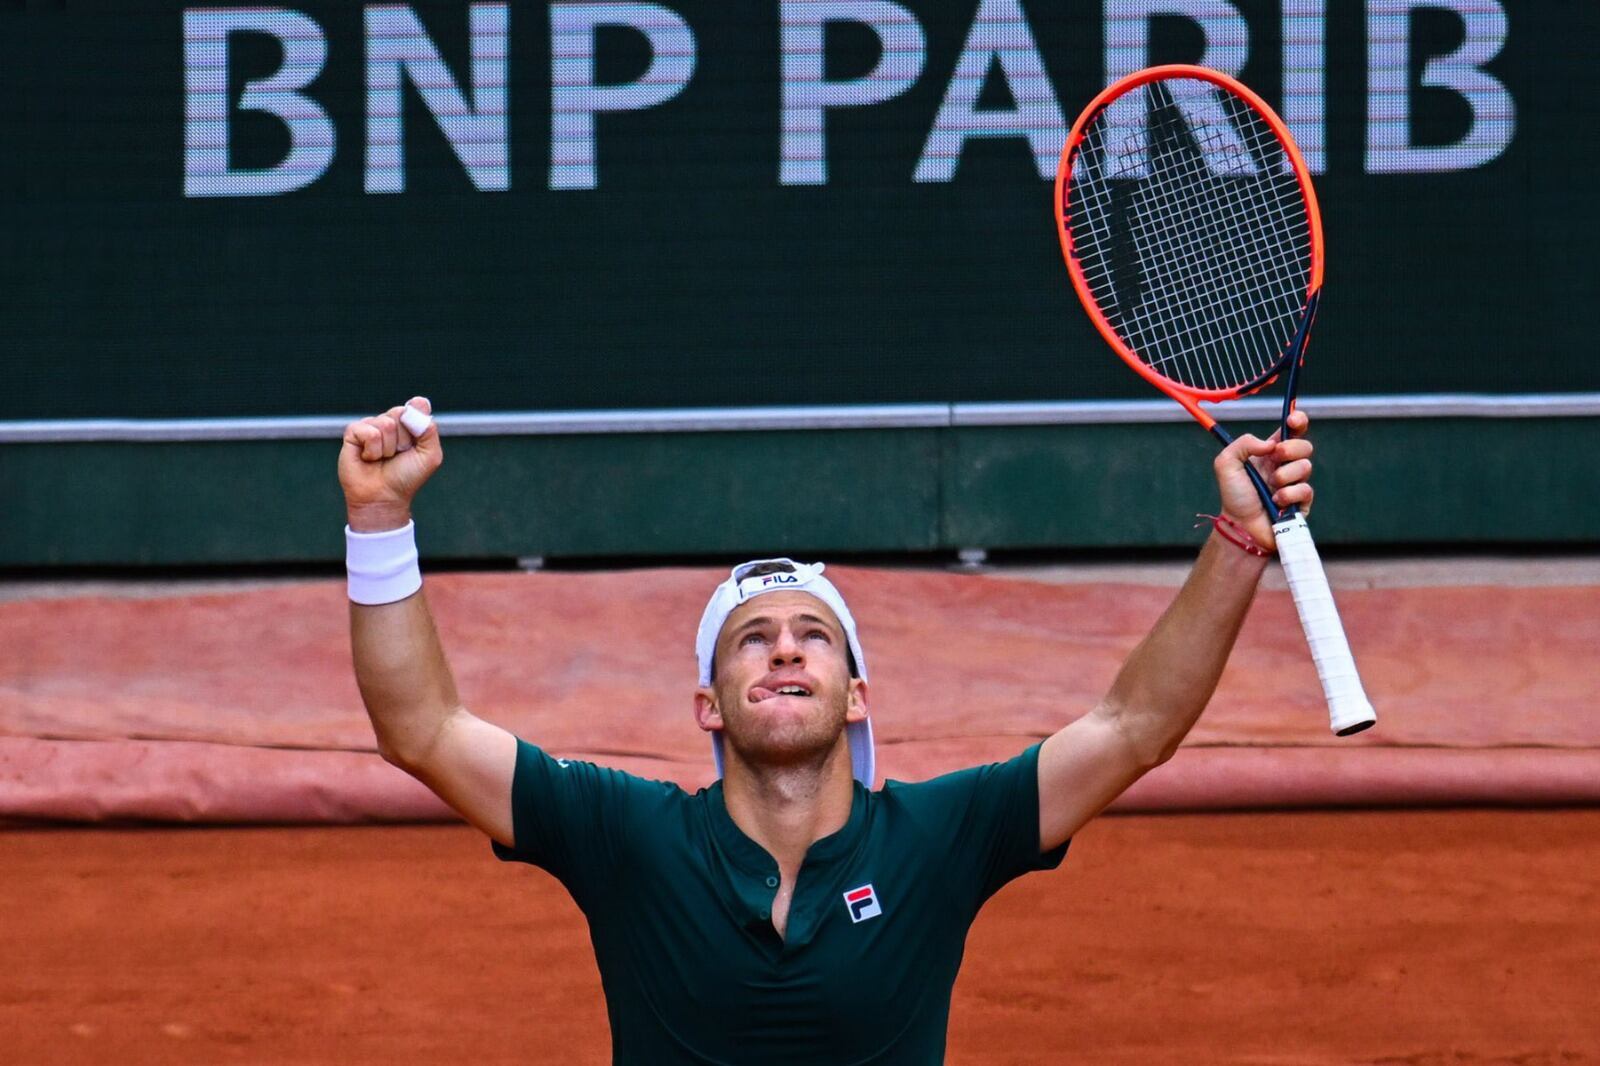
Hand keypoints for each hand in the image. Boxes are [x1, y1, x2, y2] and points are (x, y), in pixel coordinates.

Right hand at [338, 396, 441, 530]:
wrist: (383, 497)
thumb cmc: (407, 477)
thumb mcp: (430, 455)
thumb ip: (429, 429)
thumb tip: (417, 403)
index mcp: (409, 424)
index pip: (417, 406)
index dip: (417, 426)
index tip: (414, 445)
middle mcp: (390, 421)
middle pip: (401, 412)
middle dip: (404, 439)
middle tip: (398, 454)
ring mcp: (371, 425)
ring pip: (385, 424)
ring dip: (388, 448)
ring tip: (383, 459)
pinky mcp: (353, 432)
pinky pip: (368, 432)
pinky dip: (373, 450)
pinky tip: (368, 458)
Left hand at [1212, 409, 1313, 550]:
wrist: (1240, 526)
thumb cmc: (1234, 496)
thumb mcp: (1226, 464)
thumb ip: (1243, 444)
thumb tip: (1270, 444)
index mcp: (1270, 453)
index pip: (1292, 430)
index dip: (1298, 421)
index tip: (1292, 420)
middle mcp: (1285, 466)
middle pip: (1305, 445)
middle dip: (1291, 449)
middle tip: (1275, 457)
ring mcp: (1295, 483)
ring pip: (1306, 466)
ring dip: (1285, 475)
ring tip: (1270, 488)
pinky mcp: (1302, 502)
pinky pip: (1306, 489)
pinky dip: (1288, 495)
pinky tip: (1276, 502)